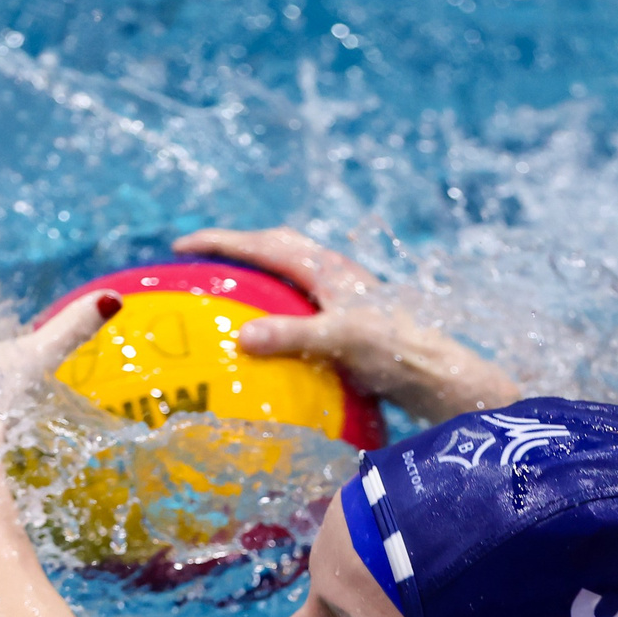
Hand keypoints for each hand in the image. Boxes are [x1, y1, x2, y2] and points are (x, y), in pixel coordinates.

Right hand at [172, 225, 521, 423]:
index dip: (221, 242)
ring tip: (223, 297)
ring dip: (256, 279)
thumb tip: (242, 338)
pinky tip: (260, 346)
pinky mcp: (346, 324)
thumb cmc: (394, 352)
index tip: (182, 248)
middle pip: (275, 249)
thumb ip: (291, 336)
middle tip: (199, 262)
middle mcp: (332, 276)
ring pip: (288, 277)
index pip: (264, 244)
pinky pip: (297, 309)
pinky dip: (272, 315)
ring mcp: (340, 299)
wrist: (435, 373)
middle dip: (237, 249)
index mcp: (326, 269)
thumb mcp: (340, 340)